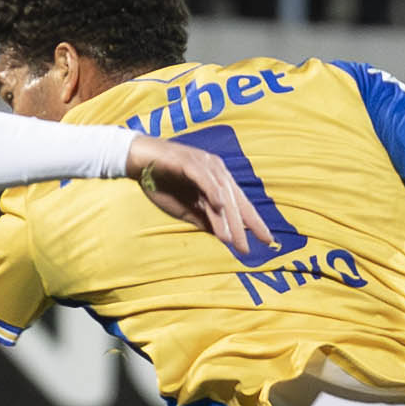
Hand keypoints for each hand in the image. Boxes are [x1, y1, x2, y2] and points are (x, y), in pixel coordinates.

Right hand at [122, 135, 276, 256]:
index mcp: (218, 180)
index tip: (267, 241)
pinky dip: (213, 191)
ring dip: (228, 217)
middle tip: (253, 246)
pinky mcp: (188, 161)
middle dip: (246, 224)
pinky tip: (220, 206)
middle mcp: (216, 170)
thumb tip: (223, 236)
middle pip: (236, 200)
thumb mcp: (185, 208)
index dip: (254, 222)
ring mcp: (203, 163)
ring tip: (233, 239)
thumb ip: (204, 219)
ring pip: (222, 193)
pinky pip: (204, 178)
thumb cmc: (160, 182)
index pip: (241, 203)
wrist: (137, 159)